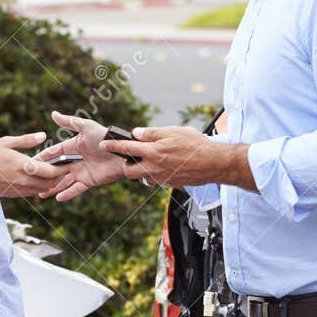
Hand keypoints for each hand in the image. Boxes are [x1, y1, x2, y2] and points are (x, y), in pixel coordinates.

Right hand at [0, 131, 65, 197]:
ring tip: (53, 174)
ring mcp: (20, 189)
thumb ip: (27, 140)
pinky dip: (39, 187)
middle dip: (59, 177)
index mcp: (24, 166)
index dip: (62, 169)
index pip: (51, 171)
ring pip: (42, 189)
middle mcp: (24, 181)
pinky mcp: (15, 194)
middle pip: (50, 183)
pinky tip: (39, 179)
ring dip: (50, 183)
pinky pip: (32, 192)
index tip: (69, 163)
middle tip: (64, 169)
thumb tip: (43, 135)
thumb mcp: (7, 142)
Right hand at [34, 111, 128, 201]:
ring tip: (40, 194)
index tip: (28, 162)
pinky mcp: (90, 181)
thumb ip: (69, 122)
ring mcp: (82, 172)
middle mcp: (76, 160)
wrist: (124, 152)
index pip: (54, 153)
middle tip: (31, 181)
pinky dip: (68, 193)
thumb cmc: (105, 136)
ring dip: (53, 187)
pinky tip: (57, 198)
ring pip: (63, 181)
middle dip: (44, 176)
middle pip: (56, 169)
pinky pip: (76, 189)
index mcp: (73, 147)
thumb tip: (53, 114)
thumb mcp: (86, 127)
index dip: (42, 157)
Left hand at [102, 125, 254, 190]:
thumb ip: (152, 133)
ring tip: (150, 161)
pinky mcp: (170, 184)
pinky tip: (164, 167)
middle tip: (129, 158)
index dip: (113, 145)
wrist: (213, 163)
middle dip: (126, 165)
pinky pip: (157, 181)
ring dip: (142, 171)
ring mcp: (162, 178)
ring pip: (143, 178)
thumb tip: (137, 133)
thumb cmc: (196, 144)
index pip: (127, 148)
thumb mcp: (173, 131)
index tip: (103, 144)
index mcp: (154, 151)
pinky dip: (155, 175)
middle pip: (129, 171)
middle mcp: (155, 167)